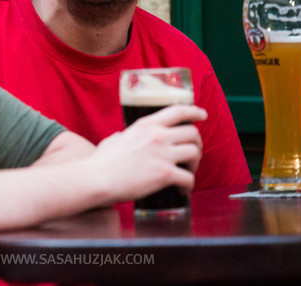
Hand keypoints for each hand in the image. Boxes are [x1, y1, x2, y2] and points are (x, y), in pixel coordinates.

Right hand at [90, 105, 204, 202]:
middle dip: (197, 144)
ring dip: (195, 164)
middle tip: (192, 155)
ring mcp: (162, 154)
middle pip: (193, 133)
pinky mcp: (164, 174)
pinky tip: (181, 190)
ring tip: (187, 172)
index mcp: (146, 124)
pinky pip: (188, 178)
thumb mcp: (113, 139)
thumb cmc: (101, 161)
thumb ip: (122, 136)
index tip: (202, 115)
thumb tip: (121, 137)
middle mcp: (157, 135)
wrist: (97, 178)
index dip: (195, 111)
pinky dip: (188, 186)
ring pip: (195, 153)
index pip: (178, 110)